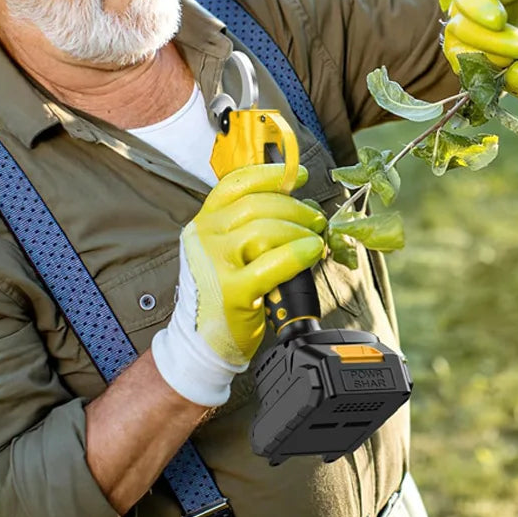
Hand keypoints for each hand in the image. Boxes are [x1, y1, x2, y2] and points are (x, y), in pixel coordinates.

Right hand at [152, 163, 325, 405]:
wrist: (201, 341)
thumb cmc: (221, 293)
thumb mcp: (226, 251)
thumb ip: (251, 225)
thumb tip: (300, 206)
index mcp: (204, 222)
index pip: (237, 184)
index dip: (272, 175)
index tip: (299, 176)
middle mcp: (205, 237)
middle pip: (258, 206)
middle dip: (296, 209)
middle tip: (317, 219)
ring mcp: (214, 264)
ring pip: (265, 230)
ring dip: (299, 231)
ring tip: (315, 240)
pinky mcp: (231, 291)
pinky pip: (272, 264)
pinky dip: (298, 254)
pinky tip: (312, 252)